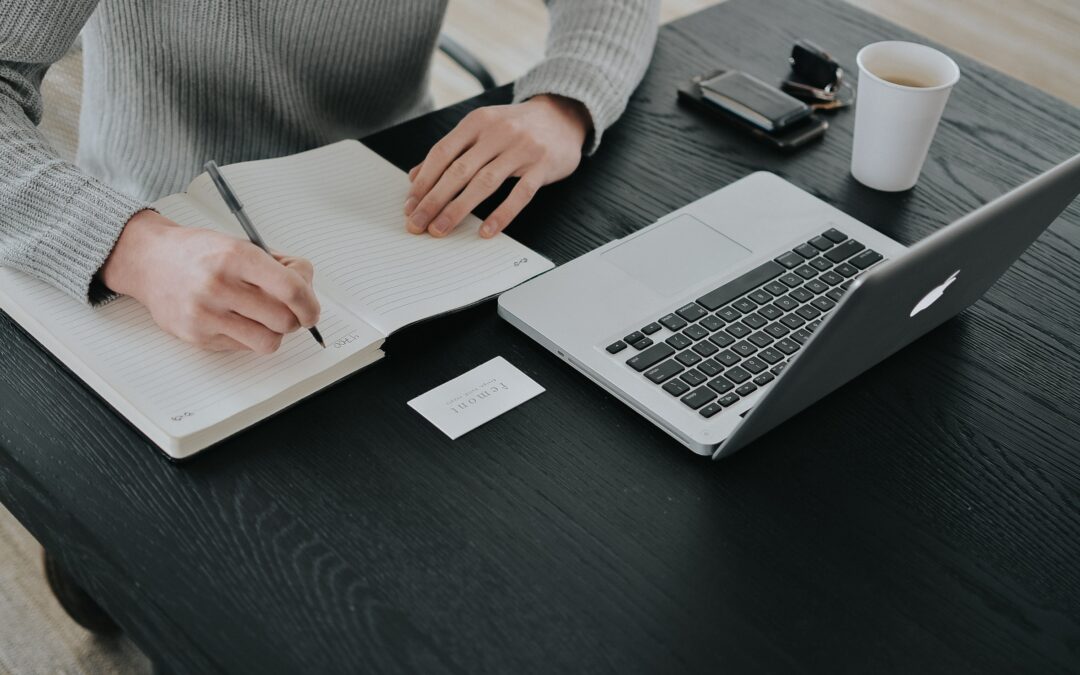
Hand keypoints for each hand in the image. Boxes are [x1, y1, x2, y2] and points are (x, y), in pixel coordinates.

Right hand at [100, 210, 320, 353]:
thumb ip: (279, 266)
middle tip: (291, 312)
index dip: (310, 304)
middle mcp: (219, 286)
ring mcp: (206, 314)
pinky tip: (238, 319)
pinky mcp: (197, 336)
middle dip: (295, 319)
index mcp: (235, 256)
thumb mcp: (242, 244)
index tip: (311, 309)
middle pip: (284, 320)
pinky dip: (250, 337)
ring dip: (275, 333)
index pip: (291, 289)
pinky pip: (244, 348)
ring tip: (265, 318)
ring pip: (268, 342)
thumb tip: (307, 289)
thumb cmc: (200, 252)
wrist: (150, 261)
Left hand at [404, 94, 590, 238]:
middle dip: (433, 200)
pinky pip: (520, 194)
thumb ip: (451, 150)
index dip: (424, 181)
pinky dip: (501, 215)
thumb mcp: (482, 129)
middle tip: (417, 223)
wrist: (563, 115)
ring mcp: (522, 149)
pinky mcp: (542, 166)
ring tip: (440, 229)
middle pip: (458, 170)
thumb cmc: (516, 127)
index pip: (442, 153)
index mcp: (477, 122)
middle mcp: (497, 133)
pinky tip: (486, 231)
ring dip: (458, 209)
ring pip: (484, 183)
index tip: (410, 205)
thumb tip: (416, 177)